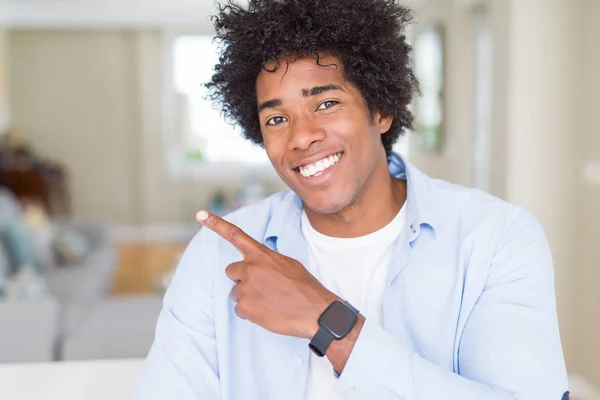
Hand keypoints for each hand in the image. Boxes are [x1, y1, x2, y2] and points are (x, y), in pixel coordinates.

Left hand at [196, 210, 338, 338]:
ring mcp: (246, 288)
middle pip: (231, 271)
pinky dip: (251, 312)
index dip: (215, 223)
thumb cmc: (304, 287)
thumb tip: (256, 265)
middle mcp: (251, 269)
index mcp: (262, 255)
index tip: (200, 214)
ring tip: (270, 301)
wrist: (315, 311)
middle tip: (262, 287)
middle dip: (242, 279)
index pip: (235, 235)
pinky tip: (267, 312)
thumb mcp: (287, 264)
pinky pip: (239, 309)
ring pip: (236, 292)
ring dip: (248, 297)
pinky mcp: (246, 307)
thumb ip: (267, 261)